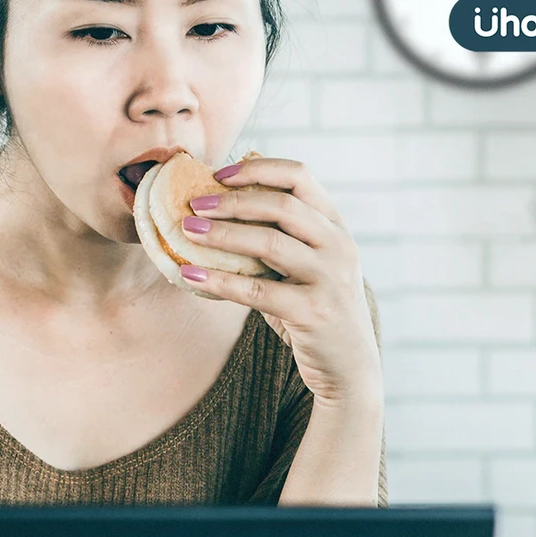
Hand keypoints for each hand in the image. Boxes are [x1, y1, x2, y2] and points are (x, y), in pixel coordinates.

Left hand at [178, 156, 380, 405]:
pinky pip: (259, 290)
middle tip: (194, 204)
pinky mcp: (314, 312)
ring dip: (223, 234)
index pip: (300, 177)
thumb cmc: (313, 305)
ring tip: (187, 231)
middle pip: (282, 205)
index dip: (257, 169)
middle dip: (232, 201)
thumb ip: (279, 226)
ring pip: (270, 243)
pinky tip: (191, 274)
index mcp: (334, 226)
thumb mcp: (305, 260)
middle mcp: (338, 246)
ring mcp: (330, 279)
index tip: (219, 174)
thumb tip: (234, 179)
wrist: (348, 366)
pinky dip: (221, 280)